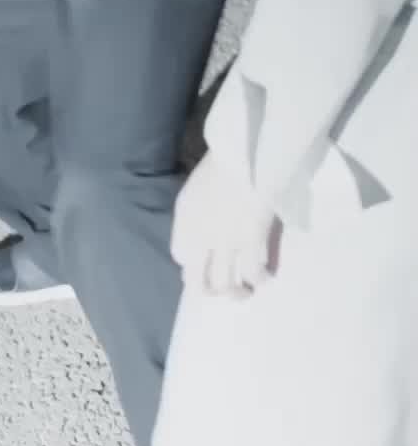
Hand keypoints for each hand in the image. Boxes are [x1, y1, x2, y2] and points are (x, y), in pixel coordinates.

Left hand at [172, 150, 280, 297]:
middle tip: (222, 292)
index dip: (192, 266)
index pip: (179, 256)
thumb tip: (202, 243)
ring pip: (225, 285)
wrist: (244, 152)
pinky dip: (260, 278)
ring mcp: (225, 241)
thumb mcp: (195, 191)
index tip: (204, 266)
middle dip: (208, 292)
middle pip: (197, 282)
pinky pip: (254, 272)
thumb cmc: (222, 164)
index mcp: (184, 219)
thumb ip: (194, 218)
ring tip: (246, 292)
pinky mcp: (251, 239)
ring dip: (236, 293)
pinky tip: (266, 276)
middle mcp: (199, 236)